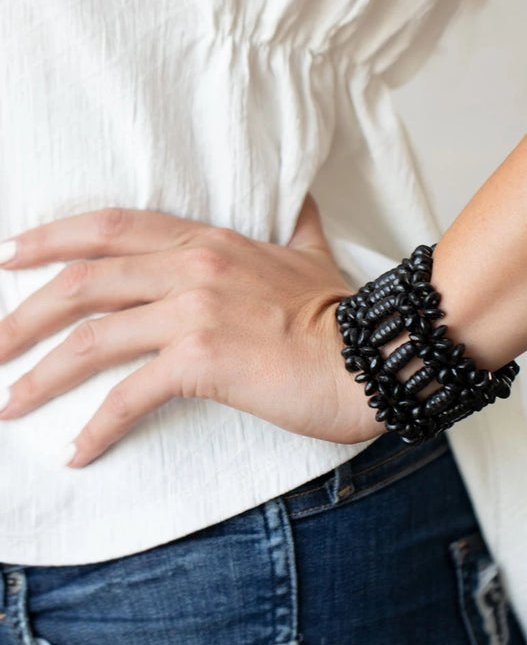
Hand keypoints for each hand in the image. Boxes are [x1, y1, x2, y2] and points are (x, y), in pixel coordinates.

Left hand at [0, 196, 380, 466]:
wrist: (372, 356)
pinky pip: (130, 394)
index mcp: (206, 239)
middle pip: (83, 284)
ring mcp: (193, 311)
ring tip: (9, 402)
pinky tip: (76, 452)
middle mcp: (191, 267)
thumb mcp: (311, 252)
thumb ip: (295, 220)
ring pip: (92, 338)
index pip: (109, 227)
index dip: (51, 238)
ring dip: (41, 373)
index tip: (9, 255)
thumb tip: (299, 193)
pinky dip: (97, 426)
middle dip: (23, 316)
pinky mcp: (202, 360)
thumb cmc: (341, 312)